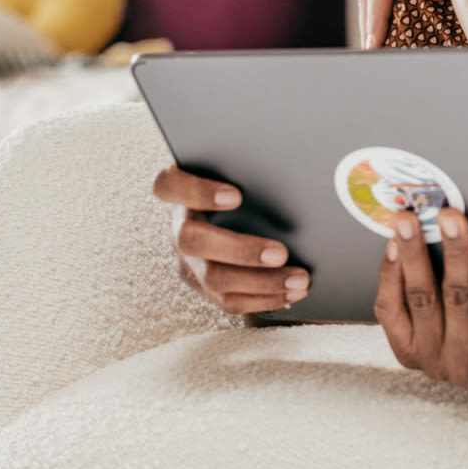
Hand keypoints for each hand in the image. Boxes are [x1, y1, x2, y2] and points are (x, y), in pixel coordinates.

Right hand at [152, 164, 309, 314]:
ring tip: (299, 280)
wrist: (235, 213)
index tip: (236, 196)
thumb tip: (293, 168)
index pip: (168, 185)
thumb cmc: (242, 182)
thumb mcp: (239, 170)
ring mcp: (188, 260)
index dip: (197, 192)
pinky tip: (292, 293)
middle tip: (281, 253)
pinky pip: (229, 300)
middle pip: (191, 241)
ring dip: (261, 283)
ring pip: (213, 279)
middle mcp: (178, 226)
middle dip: (240, 250)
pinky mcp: (204, 286)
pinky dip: (264, 299)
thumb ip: (251, 168)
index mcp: (180, 190)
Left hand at [373, 208, 467, 386]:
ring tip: (410, 222)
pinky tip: (395, 247)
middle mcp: (465, 366)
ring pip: (422, 300)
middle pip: (457, 300)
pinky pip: (391, 310)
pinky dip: (392, 275)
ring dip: (415, 256)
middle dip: (453, 253)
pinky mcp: (403, 350)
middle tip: (448, 218)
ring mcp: (430, 360)